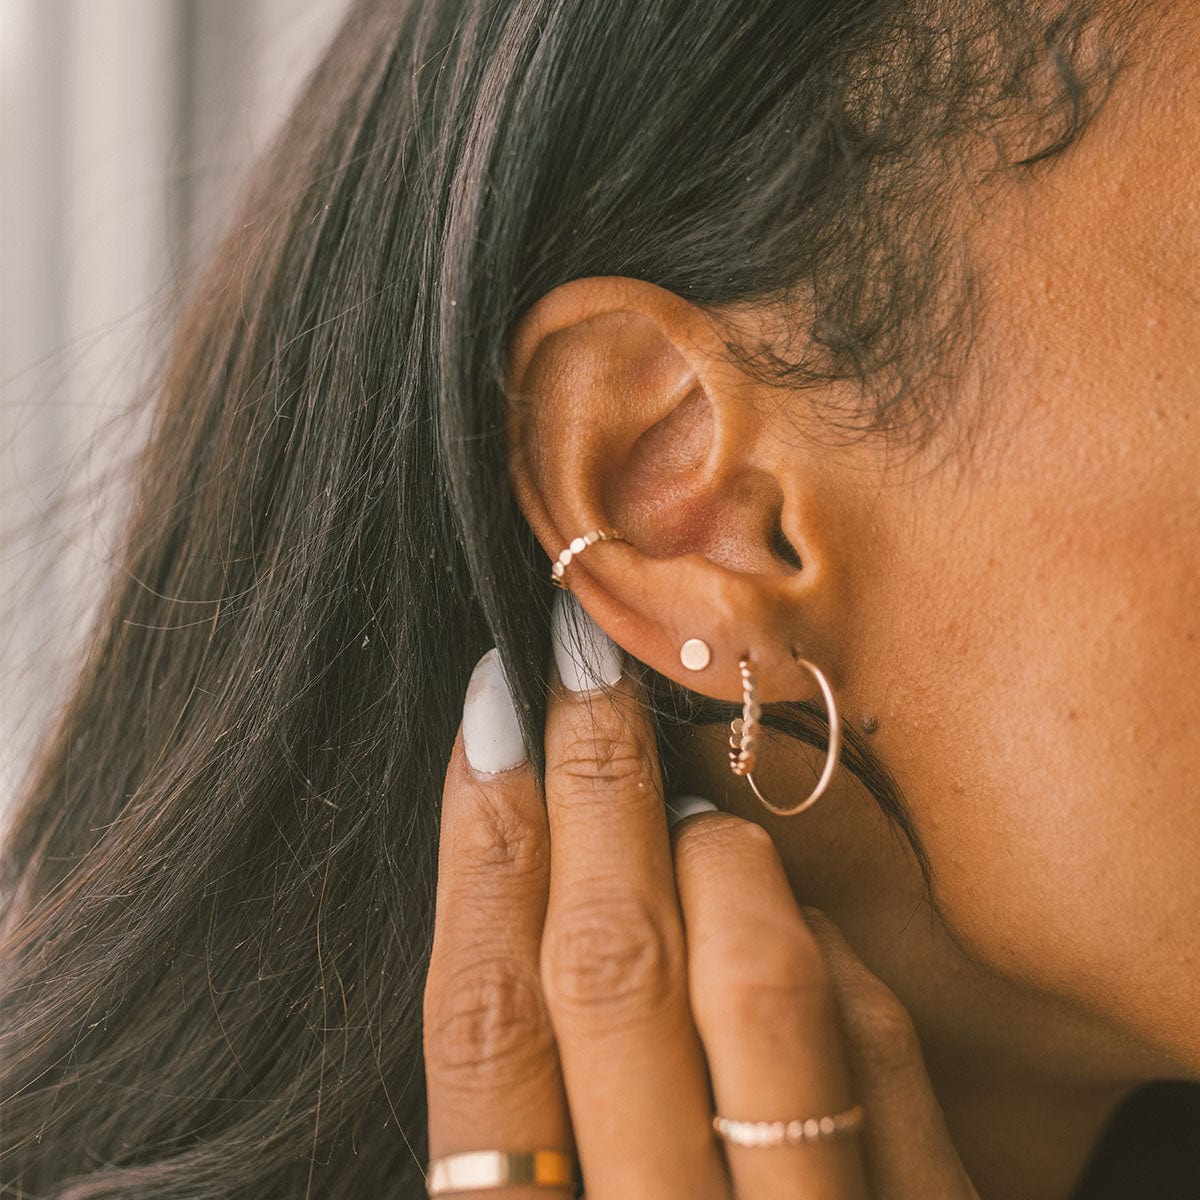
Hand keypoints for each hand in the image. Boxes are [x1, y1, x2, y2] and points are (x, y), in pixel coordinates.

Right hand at [422, 617, 978, 1198]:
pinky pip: (886, 1056)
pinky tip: (803, 913)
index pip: (481, 1018)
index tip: (490, 710)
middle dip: (588, 786)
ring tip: (695, 789)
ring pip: (756, 985)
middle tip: (578, 655)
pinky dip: (842, 956)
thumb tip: (546, 882)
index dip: (478, 846)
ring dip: (722, 854)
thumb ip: (548, 1102)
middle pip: (605, 969)